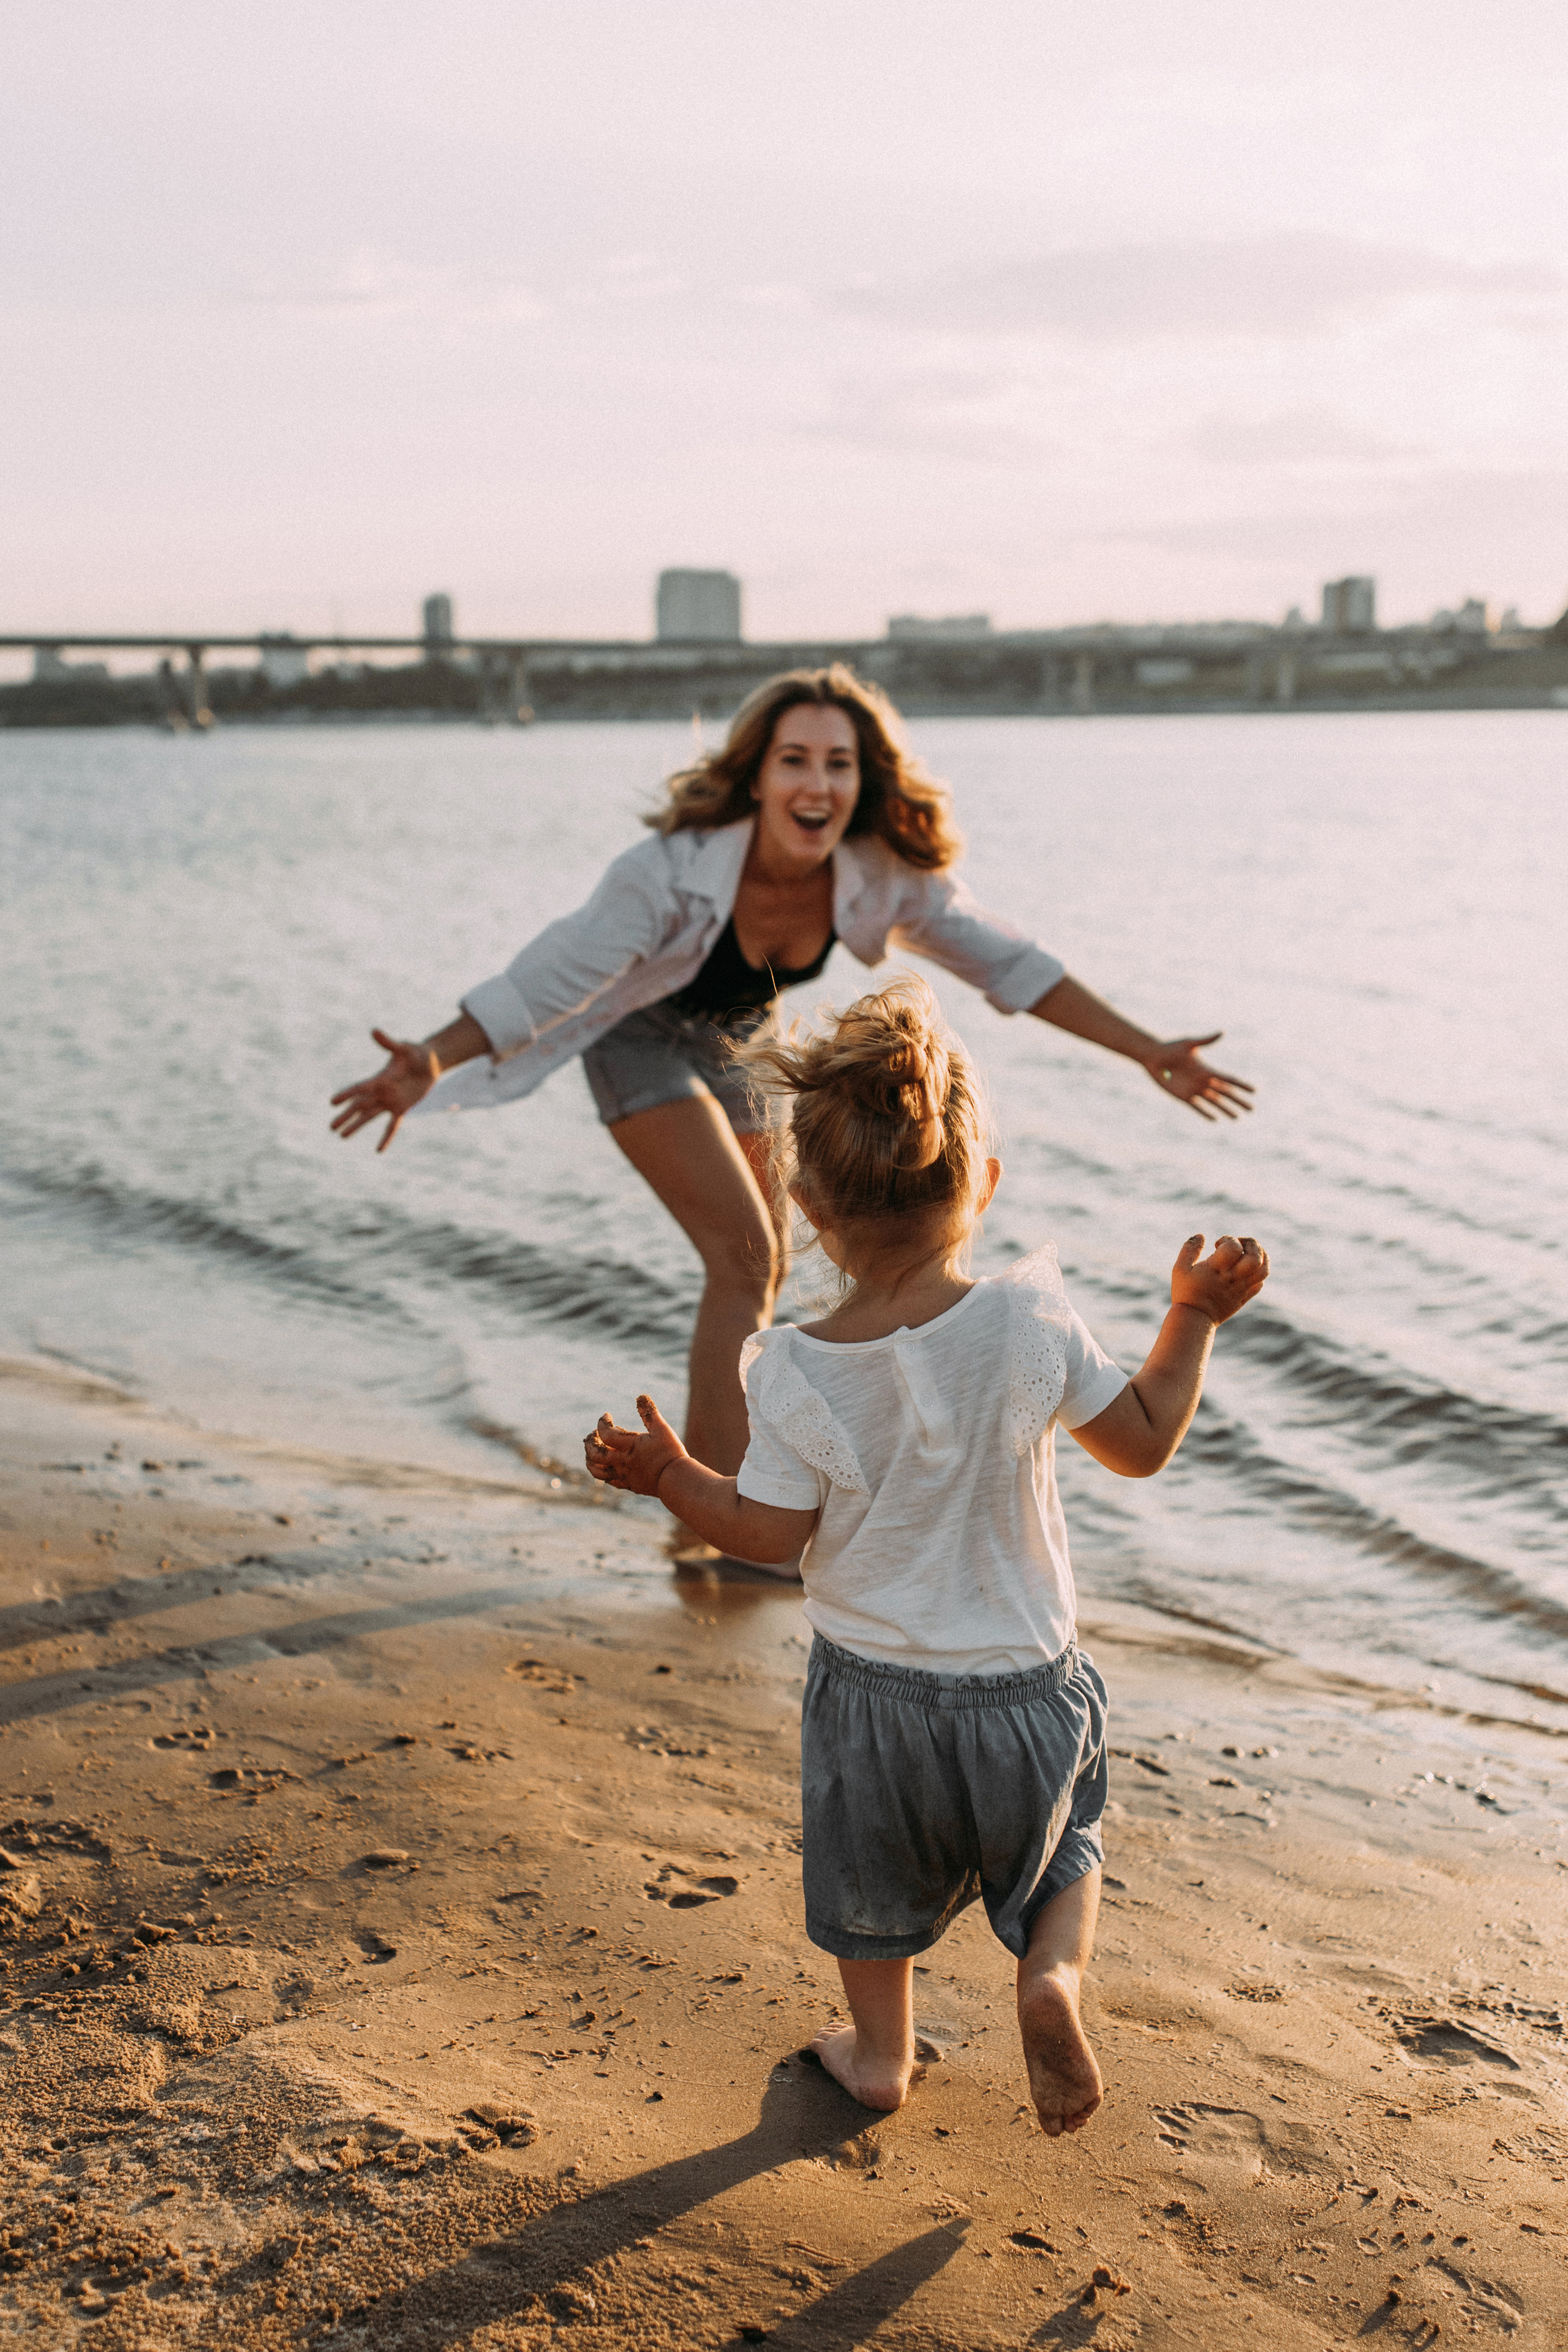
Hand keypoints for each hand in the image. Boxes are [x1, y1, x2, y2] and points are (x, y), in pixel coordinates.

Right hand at [329, 1029, 440, 1151]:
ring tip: (342, 1136)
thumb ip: (389, 1043)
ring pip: (369, 1117)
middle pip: (359, 1106)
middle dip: (345, 1116)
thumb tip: (374, 1031)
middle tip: (331, 1127)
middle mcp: (381, 1092)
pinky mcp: (402, 1108)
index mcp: (380, 1079)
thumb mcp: (404, 1048)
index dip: (346, 1095)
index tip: (331, 1102)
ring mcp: (390, 1101)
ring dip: (356, 1126)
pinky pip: (391, 1126)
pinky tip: (378, 1150)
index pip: (359, 1088)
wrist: (431, 1063)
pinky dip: (386, 1137)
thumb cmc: (416, 1053)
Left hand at [583, 1394, 687, 1496]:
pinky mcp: (629, 1485)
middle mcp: (622, 1462)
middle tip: (593, 1434)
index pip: (606, 1434)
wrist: (677, 1480)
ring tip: (592, 1452)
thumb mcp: (662, 1429)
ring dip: (591, 1460)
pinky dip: (604, 1473)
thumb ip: (650, 1413)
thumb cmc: (670, 1453)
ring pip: (597, 1471)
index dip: (602, 1423)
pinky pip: (609, 1481)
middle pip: (595, 1454)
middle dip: (590, 1442)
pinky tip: (607, 1467)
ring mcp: (624, 1475)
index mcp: (629, 1447)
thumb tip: (640, 1396)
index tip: (607, 1416)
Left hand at [1144, 1035, 1252, 1121]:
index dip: (1241, 1085)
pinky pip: (1197, 1107)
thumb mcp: (1189, 1044)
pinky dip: (1206, 1113)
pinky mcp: (1183, 1096)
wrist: (1153, 1057)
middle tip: (1251, 1109)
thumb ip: (1206, 1041)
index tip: (1254, 1090)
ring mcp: (1194, 1090)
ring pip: (1214, 1103)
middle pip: (1226, 1094)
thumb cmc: (1170, 1048)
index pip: (1229, 1079)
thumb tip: (1222, 1032)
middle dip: (1239, 1101)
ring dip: (1226, 1110)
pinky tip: (1215, 1119)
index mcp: (1207, 1070)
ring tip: (1236, 1118)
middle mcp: (1204, 1081)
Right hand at [1171, 1233, 1268, 1325]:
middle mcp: (1232, 1278)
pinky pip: (1259, 1284)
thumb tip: (1202, 1236)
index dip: (1228, 1239)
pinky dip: (1257, 1273)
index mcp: (1217, 1268)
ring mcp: (1240, 1288)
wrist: (1194, 1319)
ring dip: (1261, 1257)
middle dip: (1251, 1244)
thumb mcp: (1180, 1268)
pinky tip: (1246, 1270)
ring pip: (1263, 1270)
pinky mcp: (1243, 1298)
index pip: (1234, 1247)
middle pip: (1256, 1257)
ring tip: (1249, 1253)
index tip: (1217, 1245)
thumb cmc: (1185, 1292)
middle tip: (1239, 1244)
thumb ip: (1190, 1249)